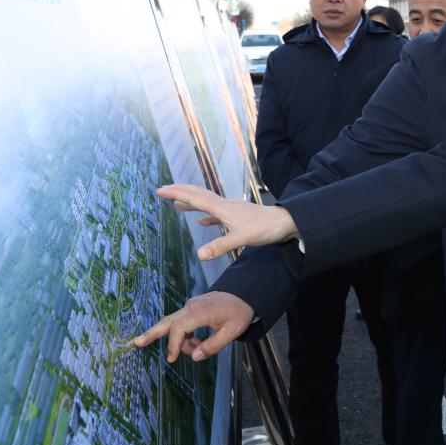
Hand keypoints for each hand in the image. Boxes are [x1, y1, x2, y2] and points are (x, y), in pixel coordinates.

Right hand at [133, 291, 254, 361]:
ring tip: (197, 348)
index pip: (179, 328)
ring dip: (180, 341)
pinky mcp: (192, 308)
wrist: (245, 294)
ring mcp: (191, 306)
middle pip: (167, 321)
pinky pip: (182, 323)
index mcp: (201, 311)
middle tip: (137, 342)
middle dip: (152, 333)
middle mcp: (192, 306)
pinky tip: (196, 343)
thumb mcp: (232, 332)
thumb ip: (213, 346)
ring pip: (175, 325)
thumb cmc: (239, 312)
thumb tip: (194, 357)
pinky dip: (184, 335)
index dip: (173, 345)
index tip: (172, 359)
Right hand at [156, 183, 298, 259]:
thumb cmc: (265, 229)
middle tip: (163, 190)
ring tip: (177, 204)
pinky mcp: (239, 217)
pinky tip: (203, 221)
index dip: (177, 194)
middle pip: (199, 195)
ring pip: (207, 203)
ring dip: (192, 202)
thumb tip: (199, 254)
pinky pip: (217, 214)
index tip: (160, 190)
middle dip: (180, 192)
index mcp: (223, 208)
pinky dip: (207, 216)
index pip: (195, 198)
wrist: (285, 223)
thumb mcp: (242, 239)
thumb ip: (220, 246)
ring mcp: (232, 210)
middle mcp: (226, 206)